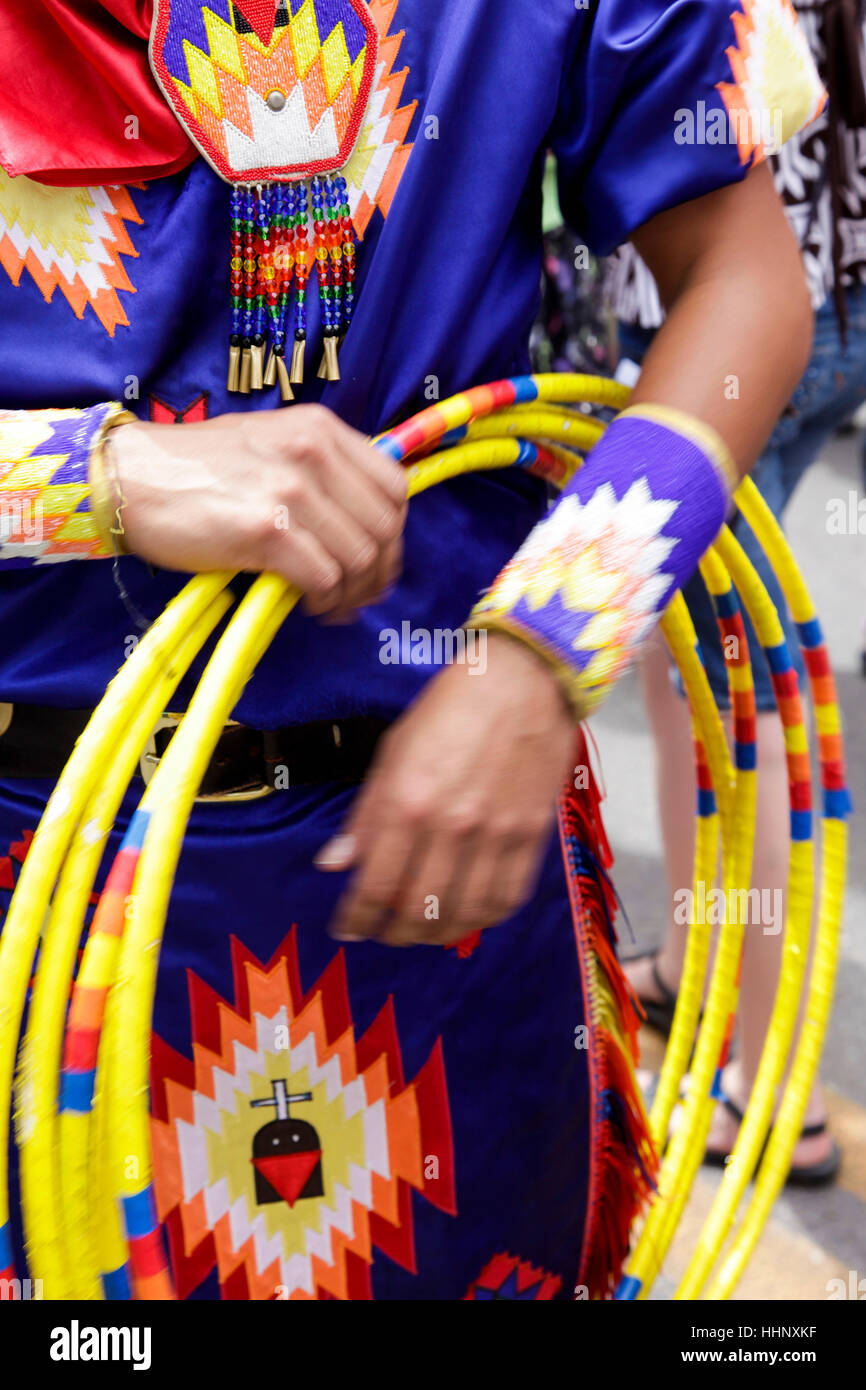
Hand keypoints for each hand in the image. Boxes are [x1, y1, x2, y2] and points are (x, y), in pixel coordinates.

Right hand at [110, 405, 407, 616]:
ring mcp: (292, 489)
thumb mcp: (268, 444)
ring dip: (351, 593)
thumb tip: (358, 528)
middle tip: (357, 595)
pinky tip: (307, 605)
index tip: (376, 560)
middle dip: (378, 573)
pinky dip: (324, 601)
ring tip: (330, 605)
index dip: (393, 534)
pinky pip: (324, 578)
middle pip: (383, 528)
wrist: (129, 478)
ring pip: (360, 558)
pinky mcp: (268, 529)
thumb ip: (318, 472)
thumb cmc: (194, 469)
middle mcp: (313, 452)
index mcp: (320, 428)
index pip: (393, 487)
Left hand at [316, 634, 576, 945]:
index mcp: (408, 801)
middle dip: (394, 933)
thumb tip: (335, 864)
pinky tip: (468, 915)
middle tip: (383, 933)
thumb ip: (365, 814)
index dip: (357, 916)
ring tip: (422, 932)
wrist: (525, 680)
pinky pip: (507, 897)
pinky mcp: (532, 834)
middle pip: (419, 910)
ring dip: (437, 935)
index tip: (347, 927)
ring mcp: (496, 834)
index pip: (376, 884)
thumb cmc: (450, 706)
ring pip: (464, 914)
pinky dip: (484, 918)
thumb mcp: (393, 749)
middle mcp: (451, 826)